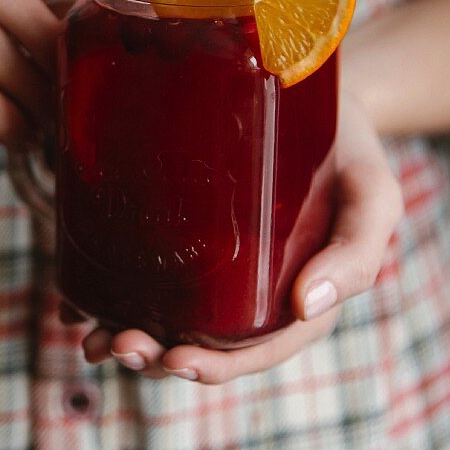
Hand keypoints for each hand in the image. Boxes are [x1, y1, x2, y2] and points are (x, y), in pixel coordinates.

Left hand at [72, 90, 402, 383]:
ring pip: (167, 318)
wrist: (311, 84)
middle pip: (202, 342)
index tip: (177, 362)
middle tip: (117, 345)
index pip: (257, 350)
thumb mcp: (373, 195)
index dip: (218, 366)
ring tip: (92, 337)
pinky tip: (76, 299)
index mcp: (298, 297)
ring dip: (129, 337)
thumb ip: (357, 252)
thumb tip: (304, 308)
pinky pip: (145, 272)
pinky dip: (110, 294)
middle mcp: (251, 290)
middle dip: (157, 357)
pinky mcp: (184, 229)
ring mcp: (215, 263)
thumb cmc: (348, 147)